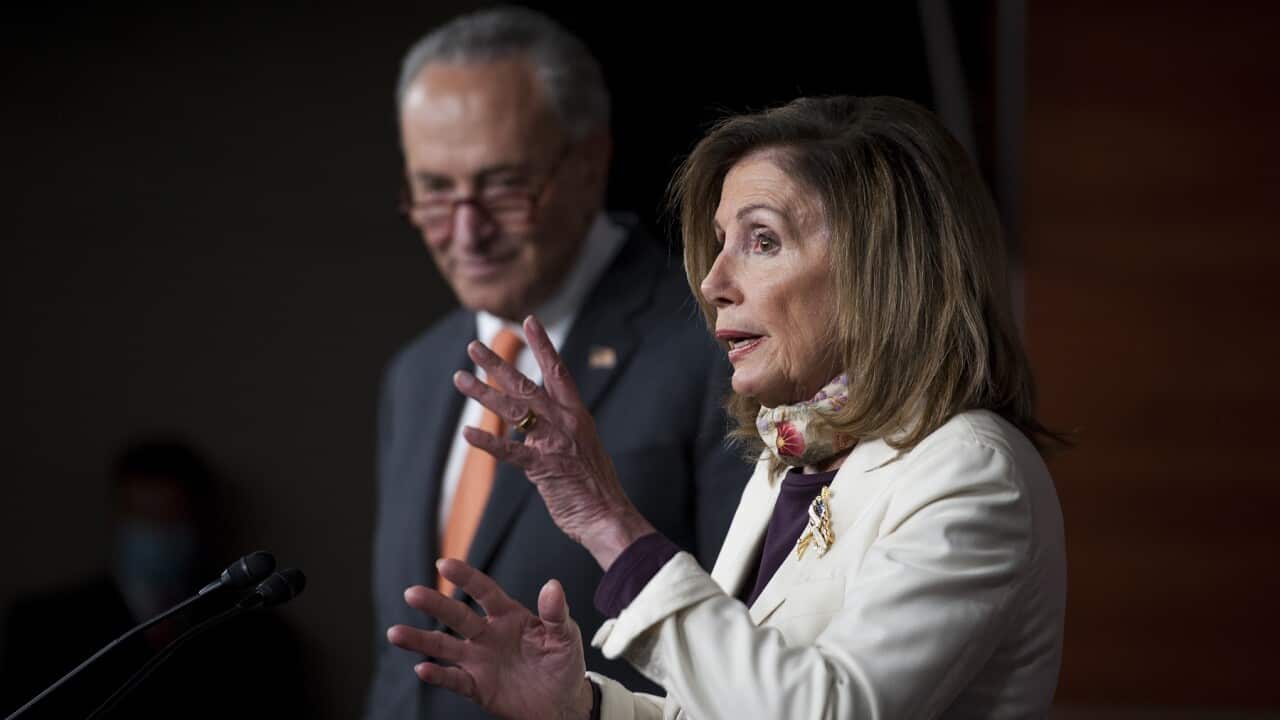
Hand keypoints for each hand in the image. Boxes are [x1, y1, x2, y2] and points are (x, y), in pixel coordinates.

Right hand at [387, 559, 593, 719]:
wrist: (563, 703)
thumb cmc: (564, 663)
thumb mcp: (566, 635)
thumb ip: (556, 612)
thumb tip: (552, 585)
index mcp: (509, 616)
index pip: (484, 592)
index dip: (466, 578)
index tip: (445, 564)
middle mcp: (488, 635)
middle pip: (457, 616)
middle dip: (435, 604)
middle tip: (412, 593)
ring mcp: (479, 660)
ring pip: (445, 647)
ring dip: (421, 641)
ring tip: (396, 634)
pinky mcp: (477, 687)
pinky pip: (454, 679)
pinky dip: (438, 675)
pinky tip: (422, 669)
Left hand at [454, 315, 655, 568]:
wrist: (608, 515)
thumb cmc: (594, 486)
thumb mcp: (580, 449)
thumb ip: (554, 437)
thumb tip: (528, 438)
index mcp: (576, 414)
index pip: (557, 371)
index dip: (543, 345)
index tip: (529, 321)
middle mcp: (565, 422)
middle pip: (527, 385)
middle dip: (498, 363)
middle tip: (474, 346)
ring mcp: (555, 443)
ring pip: (513, 410)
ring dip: (484, 393)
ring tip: (460, 378)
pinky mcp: (544, 467)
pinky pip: (510, 451)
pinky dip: (488, 442)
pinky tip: (468, 432)